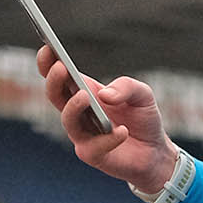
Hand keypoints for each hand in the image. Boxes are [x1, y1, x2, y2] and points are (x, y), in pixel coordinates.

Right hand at [38, 45, 180, 194]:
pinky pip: (94, 147)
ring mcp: (82, 134)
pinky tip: (123, 131)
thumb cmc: (143, 118)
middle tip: (61, 68)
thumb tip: (105, 95)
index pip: (59, 76)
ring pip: (68, 121)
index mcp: (85, 91)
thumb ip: (126, 87)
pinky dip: (108, 138)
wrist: (155, 152)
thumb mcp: (143, 94)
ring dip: (73, 107)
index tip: (47, 47)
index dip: (48, 63)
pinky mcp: (93, 155)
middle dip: (54, 81)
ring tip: (84, 96)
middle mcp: (78, 112)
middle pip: (55, 95)